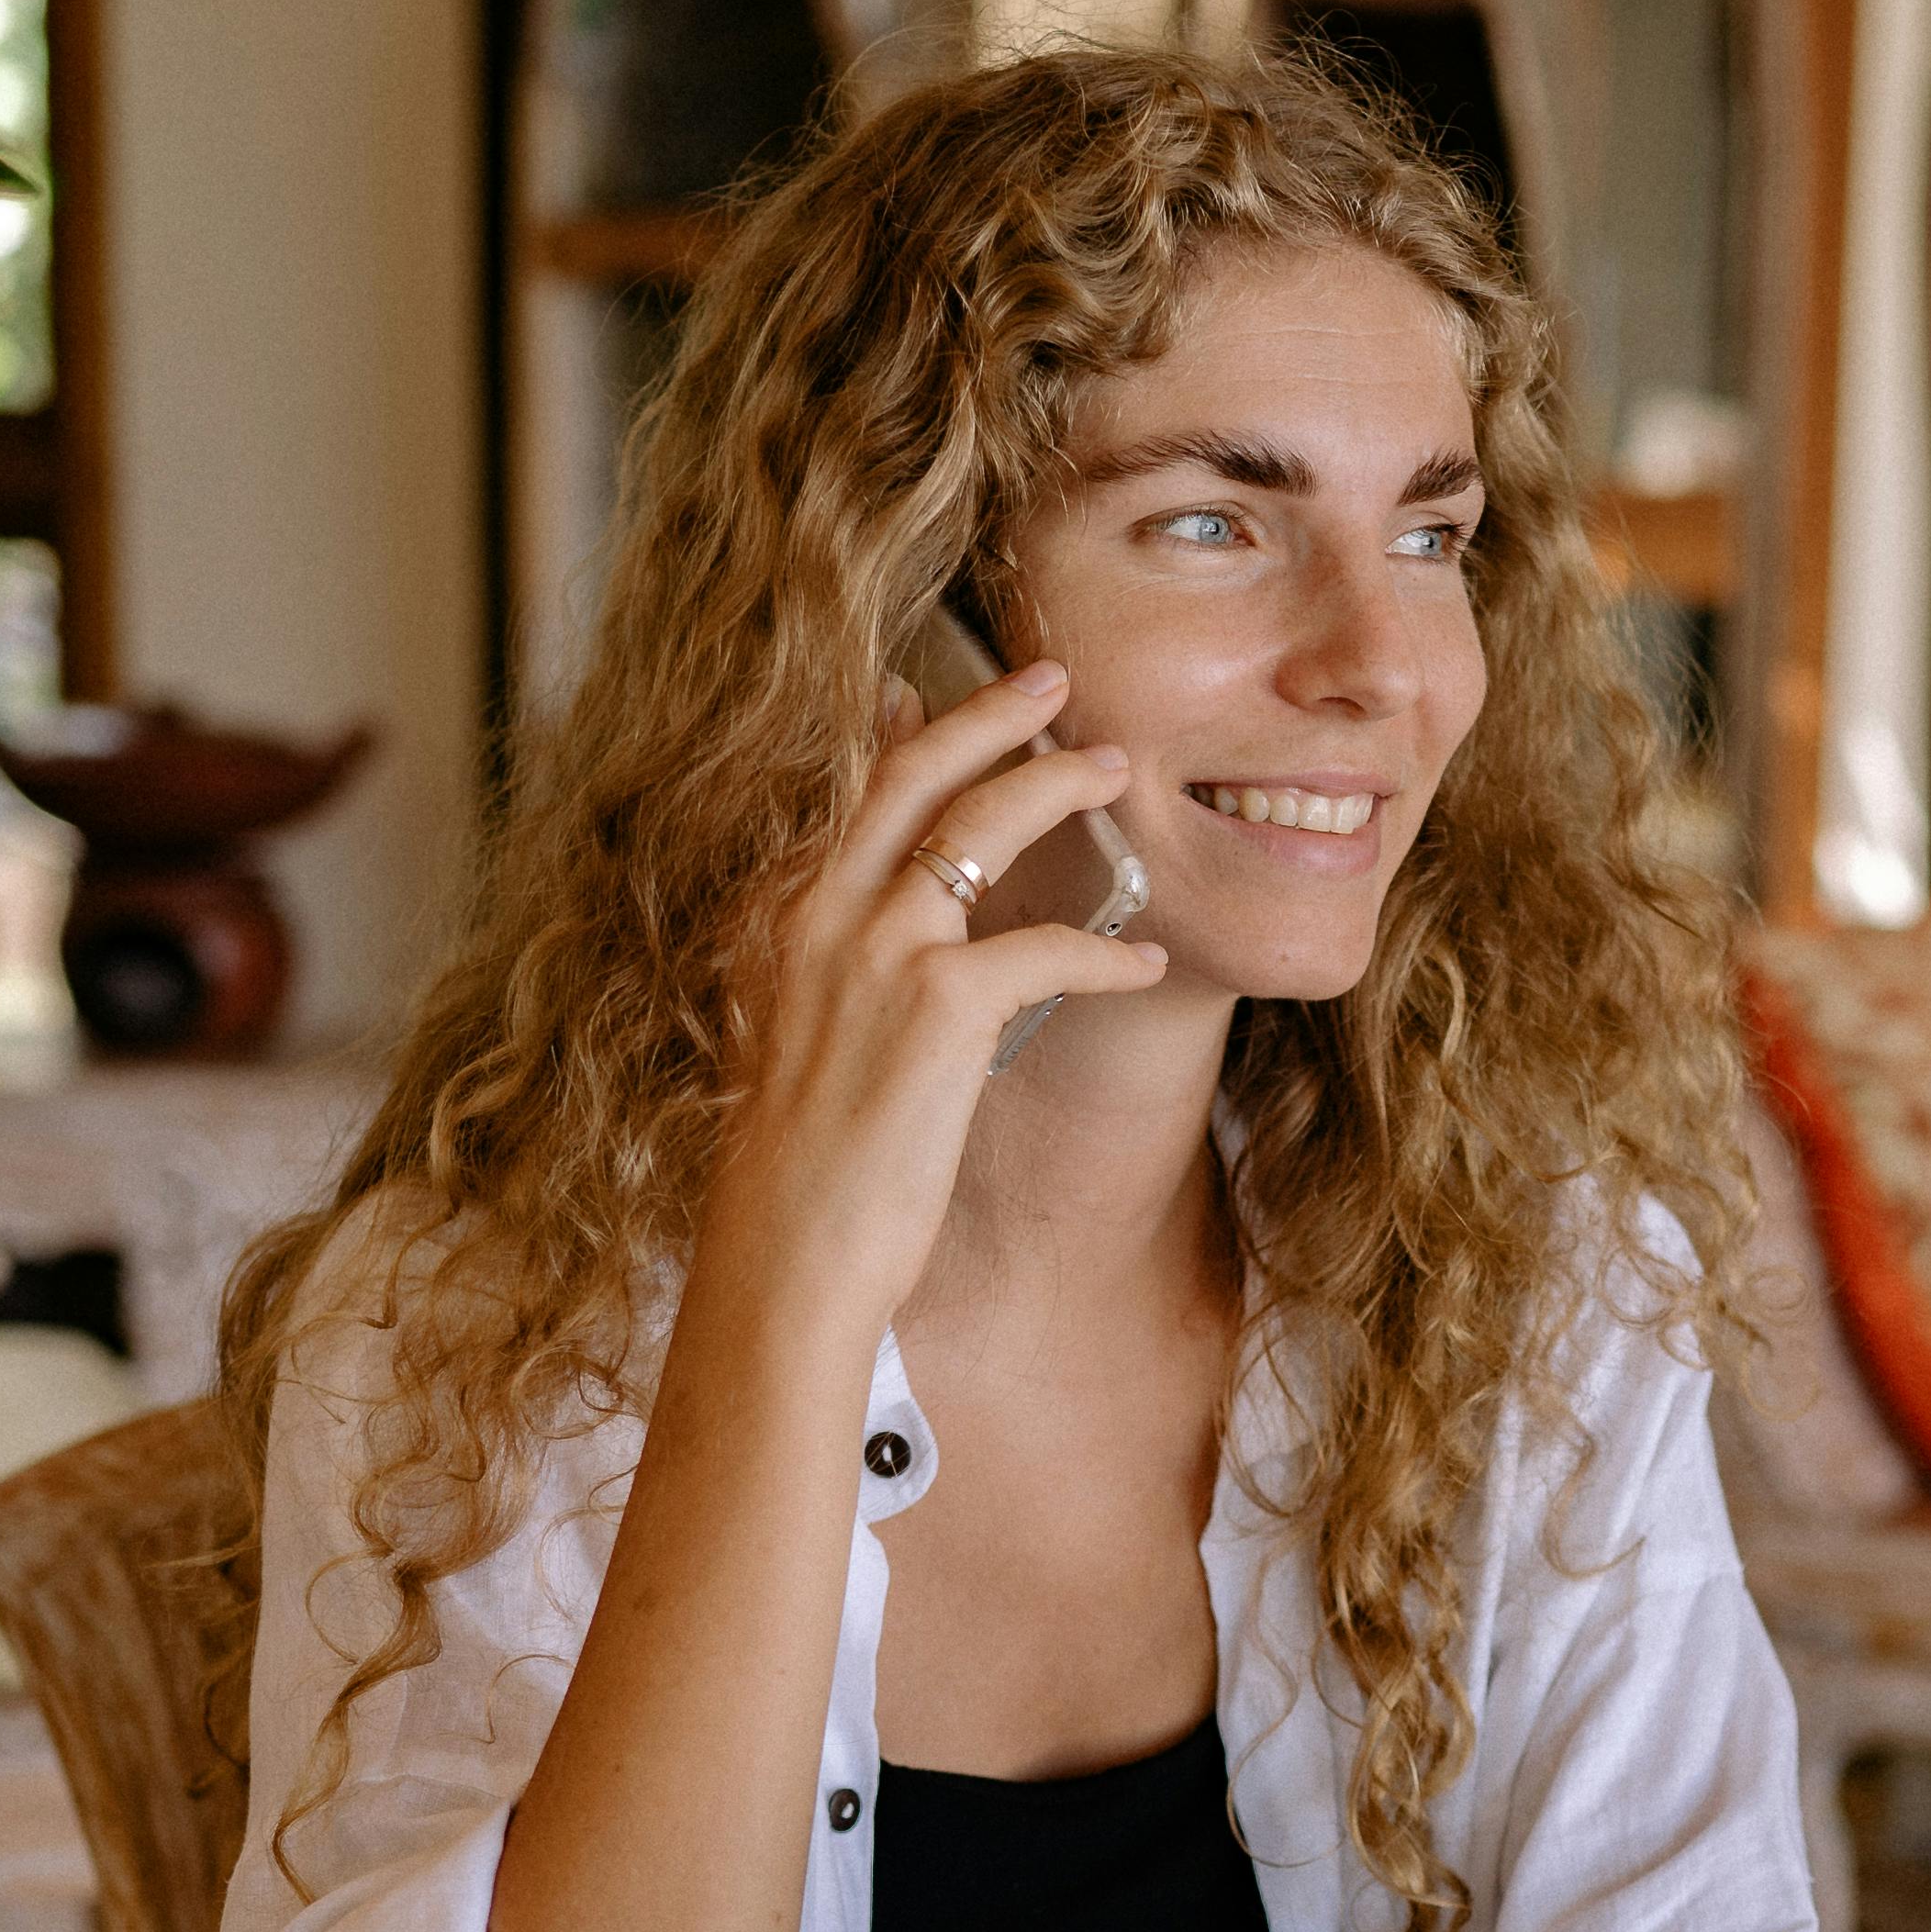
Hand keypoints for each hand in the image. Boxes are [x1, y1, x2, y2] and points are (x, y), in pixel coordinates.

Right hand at [697, 660, 1168, 1334]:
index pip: (853, 798)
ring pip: (980, 826)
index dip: (905, 735)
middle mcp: (827, 919)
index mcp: (792, 925)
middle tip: (1055, 681)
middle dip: (991, 713)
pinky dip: (1106, 949)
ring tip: (1116, 771)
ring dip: (1058, 786)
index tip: (926, 688)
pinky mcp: (939, 1009)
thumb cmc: (804, 1173)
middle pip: (916, 774)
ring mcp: (880, 955)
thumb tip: (890, 956)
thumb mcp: (806, 1049)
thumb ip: (840, 981)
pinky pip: (1045, 948)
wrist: (786, 1250)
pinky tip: (1144, 956)